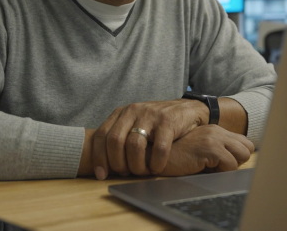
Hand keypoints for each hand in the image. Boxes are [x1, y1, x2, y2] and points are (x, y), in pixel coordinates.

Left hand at [92, 99, 207, 178]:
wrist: (187, 110)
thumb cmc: (157, 124)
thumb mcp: (136, 124)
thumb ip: (121, 136)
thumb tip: (103, 164)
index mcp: (122, 112)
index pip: (101, 135)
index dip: (99, 157)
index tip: (102, 175)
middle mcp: (133, 110)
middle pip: (115, 140)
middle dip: (117, 163)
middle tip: (125, 173)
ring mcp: (151, 114)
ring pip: (135, 145)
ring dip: (137, 165)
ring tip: (143, 172)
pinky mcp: (168, 121)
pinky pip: (159, 148)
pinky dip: (156, 163)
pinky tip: (158, 168)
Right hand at [158, 125, 254, 175]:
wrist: (156, 154)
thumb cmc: (177, 156)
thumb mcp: (200, 149)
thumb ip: (216, 150)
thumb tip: (235, 162)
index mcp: (215, 130)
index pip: (245, 143)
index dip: (236, 157)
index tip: (221, 164)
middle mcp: (216, 130)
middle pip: (247, 148)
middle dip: (236, 161)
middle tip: (216, 166)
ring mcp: (213, 137)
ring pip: (242, 156)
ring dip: (228, 167)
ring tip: (208, 167)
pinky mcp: (210, 147)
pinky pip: (231, 164)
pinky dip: (221, 172)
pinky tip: (202, 167)